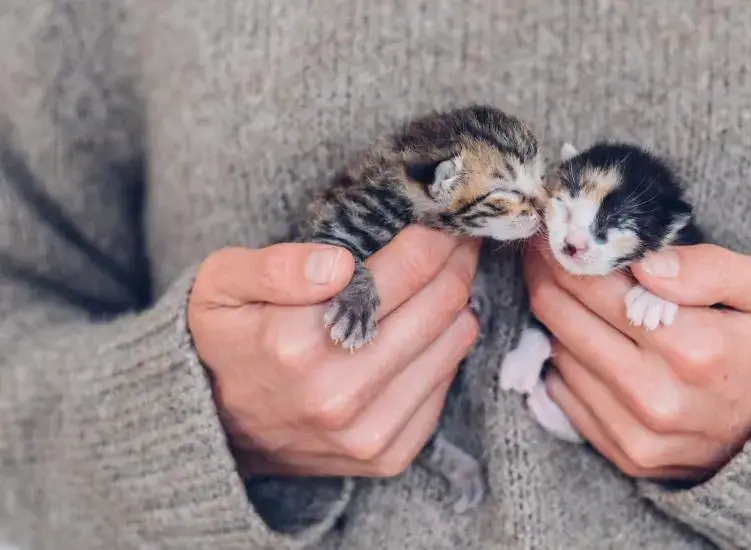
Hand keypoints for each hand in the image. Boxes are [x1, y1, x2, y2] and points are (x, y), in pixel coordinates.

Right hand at [188, 226, 479, 477]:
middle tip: (460, 237)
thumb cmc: (227, 341)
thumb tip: (338, 263)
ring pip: (453, 343)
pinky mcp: (388, 455)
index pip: (403, 270)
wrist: (220, 429)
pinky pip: (445, 386)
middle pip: (439, 305)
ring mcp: (366, 432)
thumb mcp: (220, 285)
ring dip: (459, 302)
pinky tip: (432, 328)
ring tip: (451, 275)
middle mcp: (337, 394)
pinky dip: (447, 349)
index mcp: (295, 343)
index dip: (437, 235)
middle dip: (457, 261)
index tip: (447, 215)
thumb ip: (274, 265)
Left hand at [524, 239, 750, 479]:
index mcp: (694, 348)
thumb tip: (647, 263)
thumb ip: (713, 269)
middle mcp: (656, 396)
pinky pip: (567, 399)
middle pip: (564, 320)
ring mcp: (638, 433)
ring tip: (564, 291)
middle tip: (542, 252)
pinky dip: (566, 364)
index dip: (565, 253)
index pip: (596, 286)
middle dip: (547, 278)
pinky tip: (583, 340)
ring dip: (555, 320)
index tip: (551, 231)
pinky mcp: (627, 456)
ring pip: (559, 357)